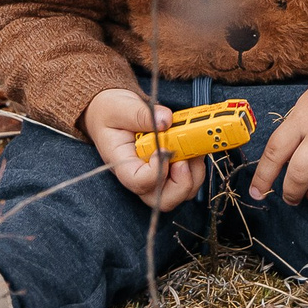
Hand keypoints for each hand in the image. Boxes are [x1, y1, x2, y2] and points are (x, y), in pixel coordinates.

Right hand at [83, 88, 205, 212]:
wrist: (110, 112)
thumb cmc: (110, 113)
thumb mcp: (119, 108)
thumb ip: (140, 114)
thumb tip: (165, 120)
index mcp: (122, 164)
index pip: (139, 183)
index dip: (157, 171)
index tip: (164, 150)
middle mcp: (141, 176)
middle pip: (164, 199)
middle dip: (182, 182)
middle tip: (185, 157)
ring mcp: (157, 175)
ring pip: (181, 192)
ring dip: (194, 172)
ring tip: (192, 145)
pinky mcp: (169, 169)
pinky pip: (189, 178)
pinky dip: (197, 165)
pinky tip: (194, 144)